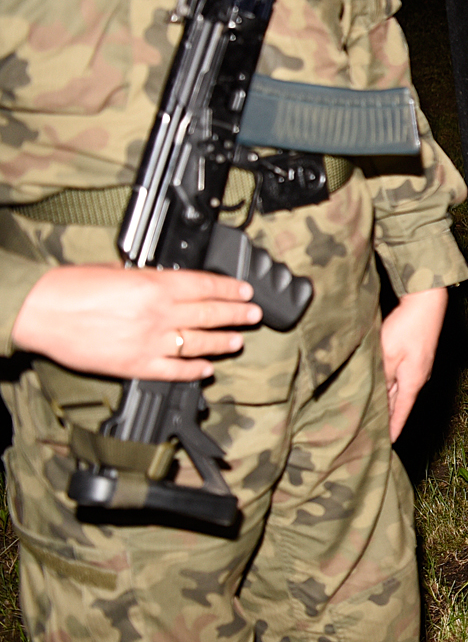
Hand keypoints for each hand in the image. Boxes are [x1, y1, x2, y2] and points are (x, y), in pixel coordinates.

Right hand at [11, 265, 257, 381]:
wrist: (39, 313)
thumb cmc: (68, 289)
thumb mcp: (115, 271)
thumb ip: (146, 278)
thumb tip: (166, 281)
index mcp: (154, 286)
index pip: (204, 285)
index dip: (229, 288)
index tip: (245, 290)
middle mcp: (159, 314)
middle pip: (209, 313)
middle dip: (236, 313)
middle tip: (254, 313)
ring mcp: (151, 342)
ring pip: (199, 342)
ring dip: (222, 341)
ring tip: (238, 339)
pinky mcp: (137, 365)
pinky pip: (175, 370)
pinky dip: (195, 370)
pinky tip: (208, 369)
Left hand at [380, 286, 446, 440]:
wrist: (426, 302)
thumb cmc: (408, 327)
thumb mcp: (387, 355)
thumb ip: (380, 377)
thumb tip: (374, 394)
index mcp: (413, 381)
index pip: (400, 412)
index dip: (393, 428)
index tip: (387, 443)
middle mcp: (418, 377)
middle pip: (399, 402)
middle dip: (388, 416)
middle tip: (374, 430)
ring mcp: (418, 366)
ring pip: (399, 388)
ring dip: (388, 400)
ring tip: (375, 411)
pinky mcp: (416, 355)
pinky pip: (400, 376)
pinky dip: (390, 384)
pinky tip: (382, 383)